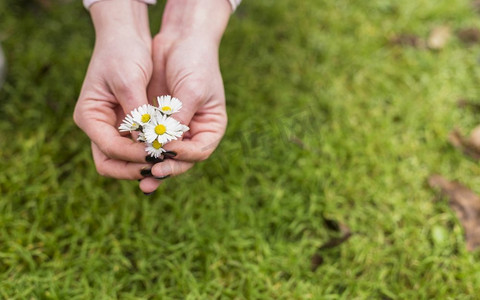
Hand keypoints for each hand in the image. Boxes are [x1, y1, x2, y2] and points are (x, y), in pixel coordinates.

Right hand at [74, 0, 153, 180]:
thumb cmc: (124, 53)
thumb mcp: (129, 81)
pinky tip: (167, 150)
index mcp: (89, 116)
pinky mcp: (125, 125)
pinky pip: (135, 147)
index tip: (159, 153)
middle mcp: (97, 126)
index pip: (110, 148)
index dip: (135, 154)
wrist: (126, 36)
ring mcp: (110, 127)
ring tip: (167, 161)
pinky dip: (149, 151)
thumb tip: (149, 142)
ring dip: (143, 163)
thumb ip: (137, 113)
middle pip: (111, 162)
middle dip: (135, 167)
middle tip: (161, 166)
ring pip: (123, 159)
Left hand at [138, 0, 230, 192]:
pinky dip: (141, 150)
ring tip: (142, 179)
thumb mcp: (192, 91)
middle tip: (151, 172)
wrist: (181, 39)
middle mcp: (194, 132)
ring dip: (152, 165)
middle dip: (166, 167)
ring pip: (164, 154)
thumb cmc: (195, 62)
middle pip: (182, 159)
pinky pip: (149, 141)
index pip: (200, 151)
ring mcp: (175, 129)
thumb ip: (179, 119)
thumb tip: (163, 146)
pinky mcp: (157, 122)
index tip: (166, 152)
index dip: (184, 156)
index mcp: (211, 127)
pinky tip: (131, 158)